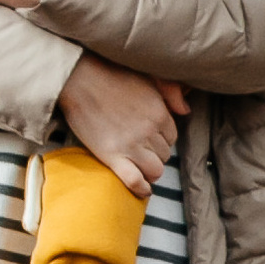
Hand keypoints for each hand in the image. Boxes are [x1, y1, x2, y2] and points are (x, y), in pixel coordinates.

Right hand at [57, 57, 189, 196]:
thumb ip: (171, 91)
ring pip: (155, 170)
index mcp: (160, 113)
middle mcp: (149, 131)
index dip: (161, 140)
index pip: (172, 137)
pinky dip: (141, 188)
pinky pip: (134, 181)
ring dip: (150, 171)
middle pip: (164, 155)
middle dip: (156, 154)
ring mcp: (131, 146)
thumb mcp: (148, 76)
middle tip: (141, 150)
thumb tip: (185, 110)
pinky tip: (142, 189)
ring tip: (140, 167)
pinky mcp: (112, 156)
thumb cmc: (111, 74)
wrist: (79, 79)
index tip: (150, 138)